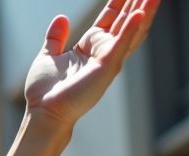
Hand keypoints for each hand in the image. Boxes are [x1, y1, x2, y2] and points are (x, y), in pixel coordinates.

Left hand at [23, 0, 160, 127]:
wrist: (44, 112)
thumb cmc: (45, 91)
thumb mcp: (49, 56)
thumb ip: (56, 38)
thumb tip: (61, 18)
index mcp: (91, 47)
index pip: (110, 19)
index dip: (119, 3)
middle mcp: (104, 52)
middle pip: (126, 21)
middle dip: (137, 2)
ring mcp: (108, 59)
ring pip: (131, 30)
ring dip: (143, 10)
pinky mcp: (106, 67)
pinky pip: (121, 44)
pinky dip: (131, 28)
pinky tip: (140, 13)